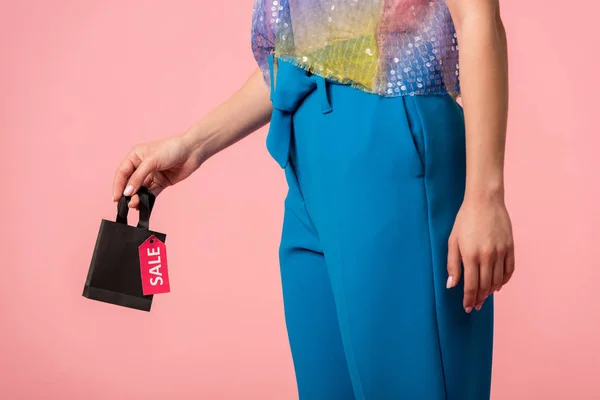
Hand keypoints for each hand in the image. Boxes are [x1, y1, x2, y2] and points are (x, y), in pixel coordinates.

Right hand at [112, 134, 201, 207]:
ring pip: (141, 189)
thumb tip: (127, 192)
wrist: (192, 151)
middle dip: (127, 194)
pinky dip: (147, 199)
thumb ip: (138, 178)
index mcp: (136, 156)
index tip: (116, 197)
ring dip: (137, 198)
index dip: (118, 185)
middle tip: (124, 205)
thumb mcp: (151, 162)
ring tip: (135, 205)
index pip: (122, 172)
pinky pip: (152, 192)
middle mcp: (142, 165)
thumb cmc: (171, 149)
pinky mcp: (162, 182)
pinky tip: (143, 206)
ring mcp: (152, 174)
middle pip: (130, 182)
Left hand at [446, 196, 514, 312]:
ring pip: (498, 280)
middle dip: (480, 299)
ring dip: (491, 291)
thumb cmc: (465, 219)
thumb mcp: (453, 241)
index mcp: (471, 256)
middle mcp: (487, 256)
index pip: (471, 285)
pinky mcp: (510, 247)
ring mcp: (501, 252)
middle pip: (485, 286)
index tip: (467, 307)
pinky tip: (498, 284)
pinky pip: (509, 270)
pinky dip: (504, 280)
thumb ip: (452, 264)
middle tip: (476, 306)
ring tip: (485, 297)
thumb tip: (452, 285)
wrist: (485, 201)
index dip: (469, 299)